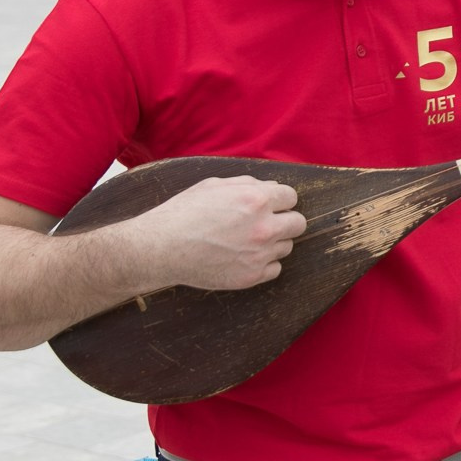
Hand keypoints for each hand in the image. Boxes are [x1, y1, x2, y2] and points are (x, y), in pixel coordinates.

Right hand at [127, 176, 304, 292]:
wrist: (161, 248)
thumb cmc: (184, 212)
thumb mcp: (215, 186)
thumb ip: (249, 184)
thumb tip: (272, 188)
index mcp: (256, 199)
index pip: (292, 197)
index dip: (280, 200)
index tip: (270, 205)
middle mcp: (264, 226)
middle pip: (298, 223)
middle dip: (284, 220)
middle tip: (265, 223)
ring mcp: (260, 254)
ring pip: (287, 246)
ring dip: (274, 242)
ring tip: (248, 241)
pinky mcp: (252, 276)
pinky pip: (276, 269)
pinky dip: (265, 263)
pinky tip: (246, 257)